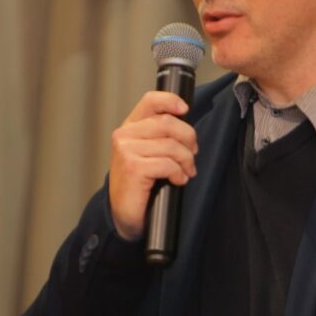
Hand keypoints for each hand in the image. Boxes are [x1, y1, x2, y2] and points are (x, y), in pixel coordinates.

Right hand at [108, 91, 197, 239]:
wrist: (124, 214)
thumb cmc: (140, 183)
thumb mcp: (149, 152)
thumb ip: (162, 134)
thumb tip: (186, 121)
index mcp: (130, 126)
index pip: (150, 101)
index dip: (171, 101)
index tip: (185, 110)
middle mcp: (124, 135)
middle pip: (168, 123)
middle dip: (188, 139)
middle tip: (192, 155)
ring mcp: (126, 151)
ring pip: (171, 145)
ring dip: (186, 161)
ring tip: (185, 171)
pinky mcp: (133, 168)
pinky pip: (167, 164)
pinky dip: (178, 173)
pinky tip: (177, 180)